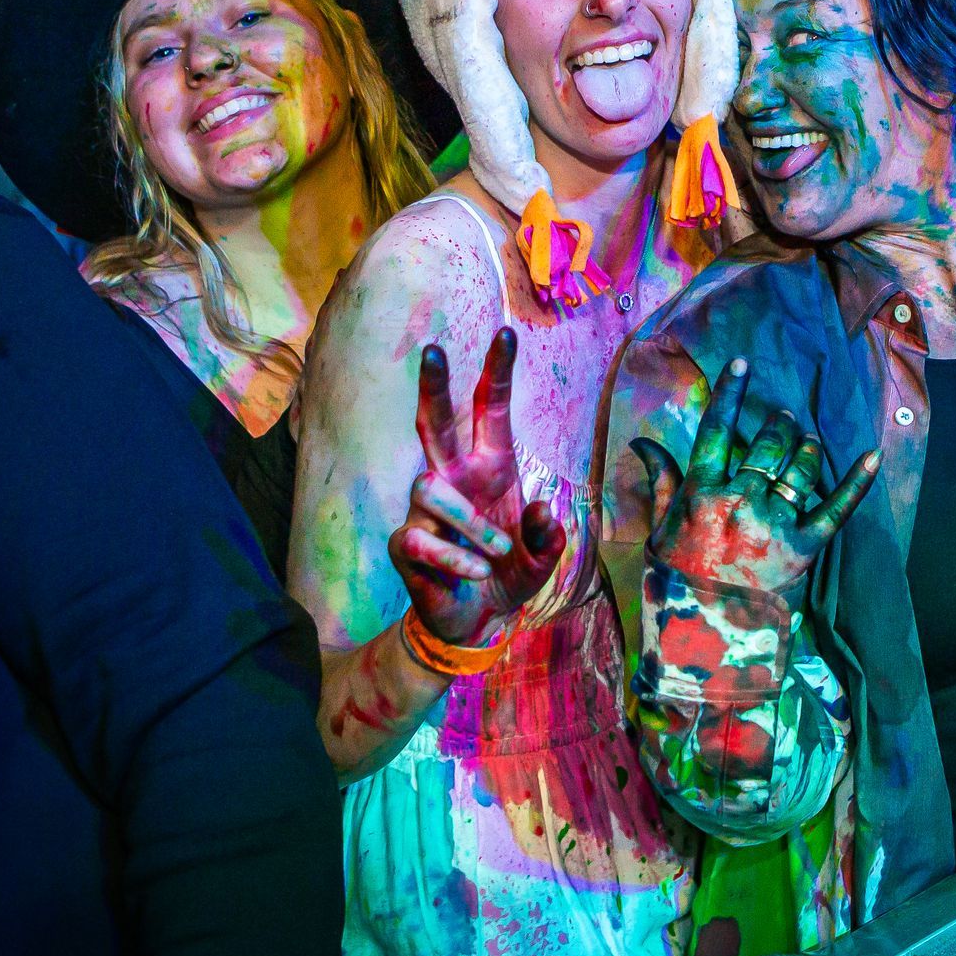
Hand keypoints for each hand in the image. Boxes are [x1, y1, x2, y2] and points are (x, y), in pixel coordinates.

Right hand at [389, 328, 567, 648]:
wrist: (474, 621)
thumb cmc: (507, 573)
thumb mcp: (542, 558)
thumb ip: (548, 537)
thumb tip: (543, 511)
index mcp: (492, 468)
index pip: (489, 410)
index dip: (496, 372)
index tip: (507, 333)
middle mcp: (456, 478)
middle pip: (436, 421)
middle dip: (435, 386)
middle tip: (434, 349)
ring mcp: (426, 509)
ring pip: (431, 488)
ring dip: (470, 521)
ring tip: (495, 551)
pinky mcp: (406, 541)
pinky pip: (422, 537)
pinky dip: (454, 556)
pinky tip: (472, 571)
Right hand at [632, 358, 879, 596]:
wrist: (704, 644)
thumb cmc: (677, 586)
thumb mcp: (660, 531)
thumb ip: (662, 482)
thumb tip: (642, 442)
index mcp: (702, 493)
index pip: (716, 430)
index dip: (730, 394)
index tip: (742, 366)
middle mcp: (740, 500)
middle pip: (766, 445)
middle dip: (778, 425)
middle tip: (784, 419)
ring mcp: (774, 523)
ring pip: (799, 467)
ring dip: (805, 448)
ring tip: (806, 442)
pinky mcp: (804, 549)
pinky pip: (836, 508)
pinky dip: (857, 481)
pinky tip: (873, 455)